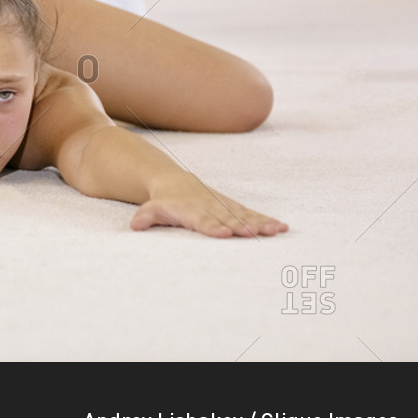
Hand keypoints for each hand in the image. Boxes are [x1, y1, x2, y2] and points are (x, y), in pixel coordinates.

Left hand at [131, 186, 287, 237]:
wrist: (174, 182)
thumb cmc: (163, 201)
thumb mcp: (151, 208)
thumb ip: (146, 217)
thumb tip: (135, 226)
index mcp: (190, 210)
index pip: (202, 220)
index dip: (212, 226)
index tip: (223, 233)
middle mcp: (210, 208)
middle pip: (227, 218)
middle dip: (242, 226)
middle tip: (256, 234)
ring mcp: (223, 207)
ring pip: (243, 215)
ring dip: (260, 223)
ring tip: (276, 230)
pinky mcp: (233, 207)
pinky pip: (251, 214)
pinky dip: (265, 220)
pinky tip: (282, 227)